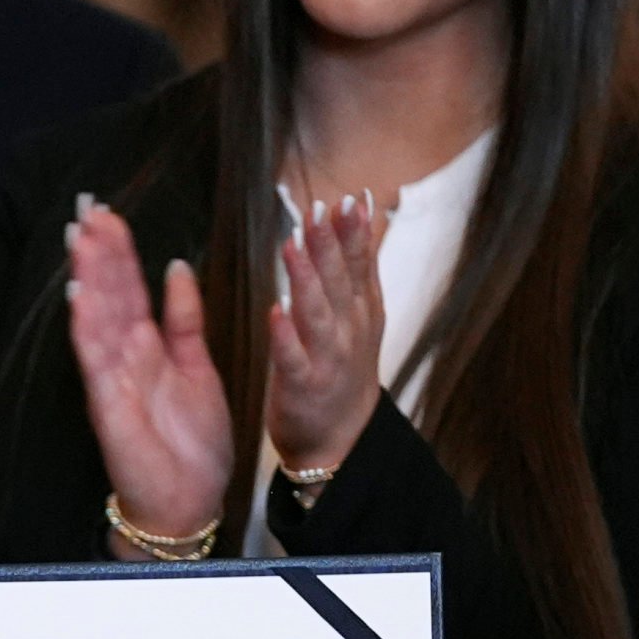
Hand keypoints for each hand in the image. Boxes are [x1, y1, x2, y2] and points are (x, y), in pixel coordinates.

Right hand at [62, 200, 231, 543]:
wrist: (191, 502)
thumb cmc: (192, 444)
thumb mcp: (200, 367)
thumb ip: (186, 320)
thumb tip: (178, 267)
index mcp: (148, 347)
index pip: (130, 289)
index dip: (121, 253)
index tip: (111, 216)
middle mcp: (125, 358)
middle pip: (109, 296)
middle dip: (100, 254)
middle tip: (89, 210)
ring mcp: (113, 379)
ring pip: (97, 319)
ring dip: (88, 278)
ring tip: (82, 238)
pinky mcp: (107, 405)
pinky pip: (95, 361)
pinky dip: (86, 328)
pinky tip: (79, 296)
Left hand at [266, 189, 390, 477]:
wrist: (342, 439)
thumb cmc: (345, 368)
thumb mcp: (362, 313)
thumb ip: (358, 263)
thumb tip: (360, 208)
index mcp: (362, 311)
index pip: (360, 265)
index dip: (355, 232)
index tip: (350, 199)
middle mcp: (349, 331)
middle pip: (340, 283)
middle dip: (331, 245)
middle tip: (320, 210)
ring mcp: (328, 360)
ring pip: (318, 315)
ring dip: (306, 280)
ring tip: (293, 246)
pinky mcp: (302, 387)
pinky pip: (292, 359)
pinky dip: (285, 336)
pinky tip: (276, 310)